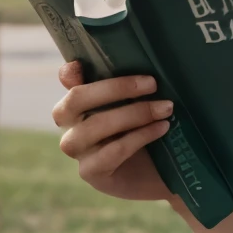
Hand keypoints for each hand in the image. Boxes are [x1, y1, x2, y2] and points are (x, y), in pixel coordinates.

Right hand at [53, 60, 173, 201]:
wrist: (162, 173)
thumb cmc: (149, 131)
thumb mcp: (144, 104)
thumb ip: (134, 85)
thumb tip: (144, 58)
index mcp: (79, 102)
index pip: (67, 81)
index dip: (70, 72)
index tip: (84, 64)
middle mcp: (71, 124)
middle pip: (76, 100)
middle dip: (116, 88)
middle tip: (153, 83)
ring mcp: (78, 150)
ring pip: (93, 127)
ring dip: (132, 114)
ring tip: (165, 109)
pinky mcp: (91, 172)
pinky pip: (110, 152)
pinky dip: (138, 137)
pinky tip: (161, 128)